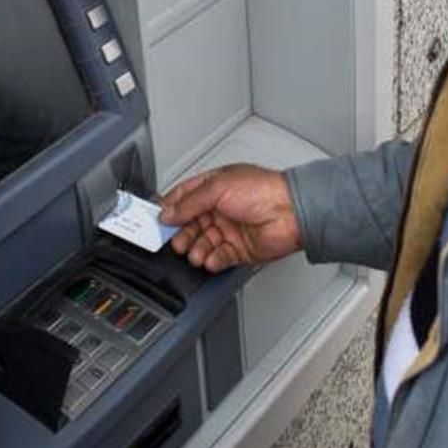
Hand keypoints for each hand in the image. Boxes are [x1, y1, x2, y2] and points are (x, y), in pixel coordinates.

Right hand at [159, 164, 302, 271]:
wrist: (291, 213)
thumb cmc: (264, 191)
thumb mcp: (217, 188)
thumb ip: (189, 202)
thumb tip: (168, 212)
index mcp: (215, 187)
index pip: (184, 197)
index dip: (169, 207)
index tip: (156, 219)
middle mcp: (221, 208)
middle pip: (190, 223)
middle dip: (180, 234)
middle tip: (175, 241)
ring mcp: (229, 229)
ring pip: (202, 243)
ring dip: (195, 249)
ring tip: (194, 252)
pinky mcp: (239, 249)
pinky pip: (218, 257)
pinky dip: (211, 260)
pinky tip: (209, 259)